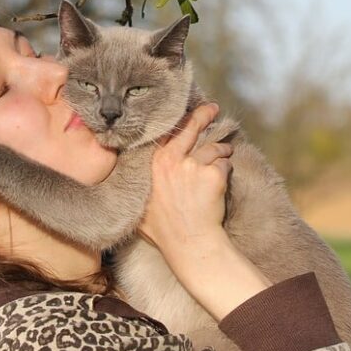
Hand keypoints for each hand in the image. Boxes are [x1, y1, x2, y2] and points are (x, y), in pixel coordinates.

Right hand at [138, 102, 270, 320]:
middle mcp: (171, 160)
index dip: (179, 122)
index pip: (167, 134)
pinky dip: (226, 172)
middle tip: (213, 108)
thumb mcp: (140, 203)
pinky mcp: (213, 173)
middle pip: (190, 128)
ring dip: (221, 153)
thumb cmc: (164, 230)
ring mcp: (193, 165)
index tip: (186, 113)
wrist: (189, 243)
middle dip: (203, 114)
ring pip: (214, 149)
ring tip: (223, 159)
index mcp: (153, 164)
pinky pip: (225, 165)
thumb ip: (138, 185)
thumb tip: (124, 180)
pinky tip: (221, 185)